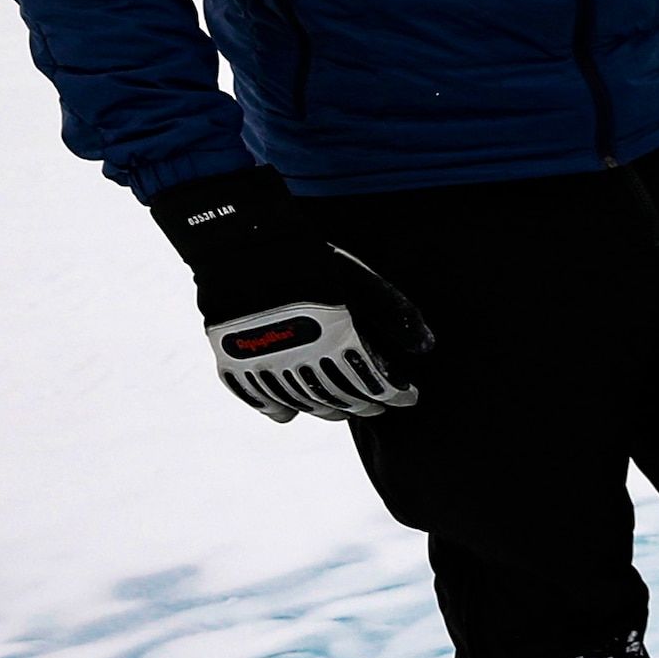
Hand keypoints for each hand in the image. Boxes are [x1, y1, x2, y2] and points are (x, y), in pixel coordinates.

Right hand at [148, 168, 431, 422]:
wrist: (246, 243)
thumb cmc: (314, 261)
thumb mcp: (365, 282)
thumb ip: (398, 317)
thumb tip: (425, 348)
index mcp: (340, 341)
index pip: (375, 383)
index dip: (395, 394)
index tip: (408, 398)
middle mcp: (305, 359)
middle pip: (340, 397)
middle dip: (364, 406)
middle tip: (376, 408)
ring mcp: (267, 361)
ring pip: (302, 401)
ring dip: (325, 409)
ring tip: (339, 411)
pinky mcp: (233, 358)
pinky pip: (255, 395)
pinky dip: (273, 408)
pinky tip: (286, 414)